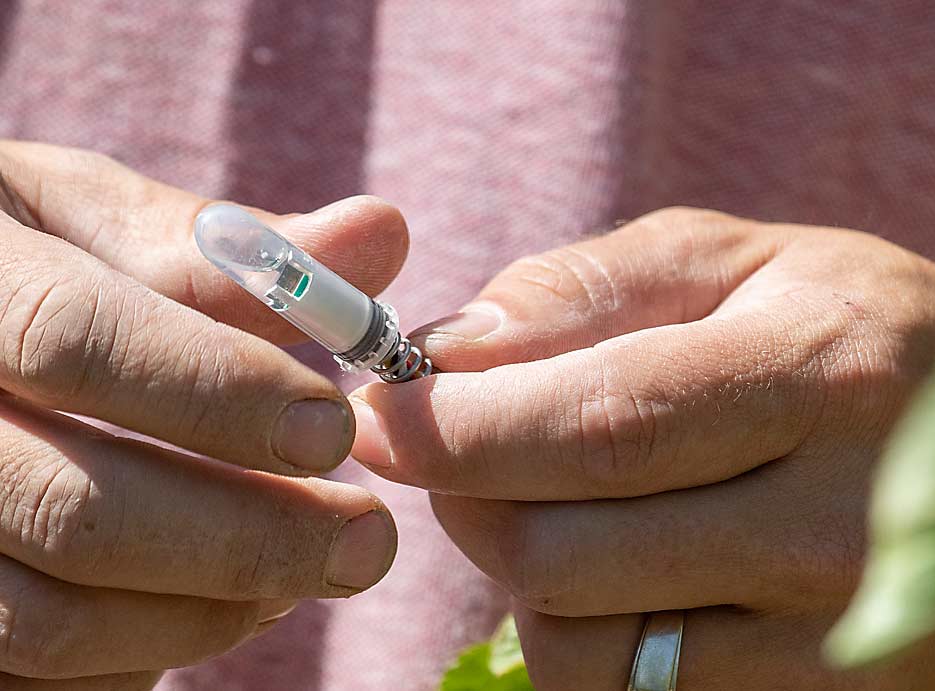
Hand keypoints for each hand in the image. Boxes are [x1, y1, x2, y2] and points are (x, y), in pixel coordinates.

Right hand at [0, 142, 405, 688]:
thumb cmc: (22, 269)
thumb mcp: (91, 223)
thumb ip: (229, 247)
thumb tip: (384, 232)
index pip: (72, 336)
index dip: (217, 390)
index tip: (336, 430)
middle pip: (74, 511)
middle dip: (246, 537)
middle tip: (367, 542)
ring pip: (51, 617)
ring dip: (209, 607)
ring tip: (303, 569)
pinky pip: (39, 670)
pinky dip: (151, 649)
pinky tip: (227, 602)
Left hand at [351, 208, 934, 689]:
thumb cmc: (849, 335)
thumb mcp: (741, 264)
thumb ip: (593, 287)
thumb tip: (451, 350)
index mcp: (820, 372)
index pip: (602, 423)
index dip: (461, 429)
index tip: (378, 414)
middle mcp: (838, 521)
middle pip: (566, 550)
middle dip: (468, 496)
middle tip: (459, 445)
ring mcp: (833, 636)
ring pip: (582, 644)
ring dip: (523, 565)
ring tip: (564, 496)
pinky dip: (582, 630)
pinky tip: (618, 563)